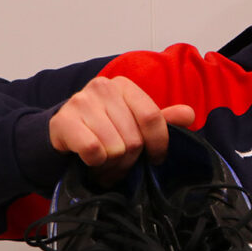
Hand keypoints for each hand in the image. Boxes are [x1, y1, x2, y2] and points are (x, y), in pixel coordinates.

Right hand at [48, 76, 194, 184]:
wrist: (65, 133)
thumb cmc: (105, 128)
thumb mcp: (135, 123)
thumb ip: (162, 120)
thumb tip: (189, 115)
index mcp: (124, 85)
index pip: (152, 118)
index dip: (158, 144)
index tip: (155, 158)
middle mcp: (103, 87)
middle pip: (134, 139)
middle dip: (129, 159)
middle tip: (119, 162)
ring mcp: (80, 102)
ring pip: (115, 148)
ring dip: (111, 164)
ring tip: (105, 161)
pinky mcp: (62, 121)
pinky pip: (93, 151)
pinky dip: (94, 162)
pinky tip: (89, 159)